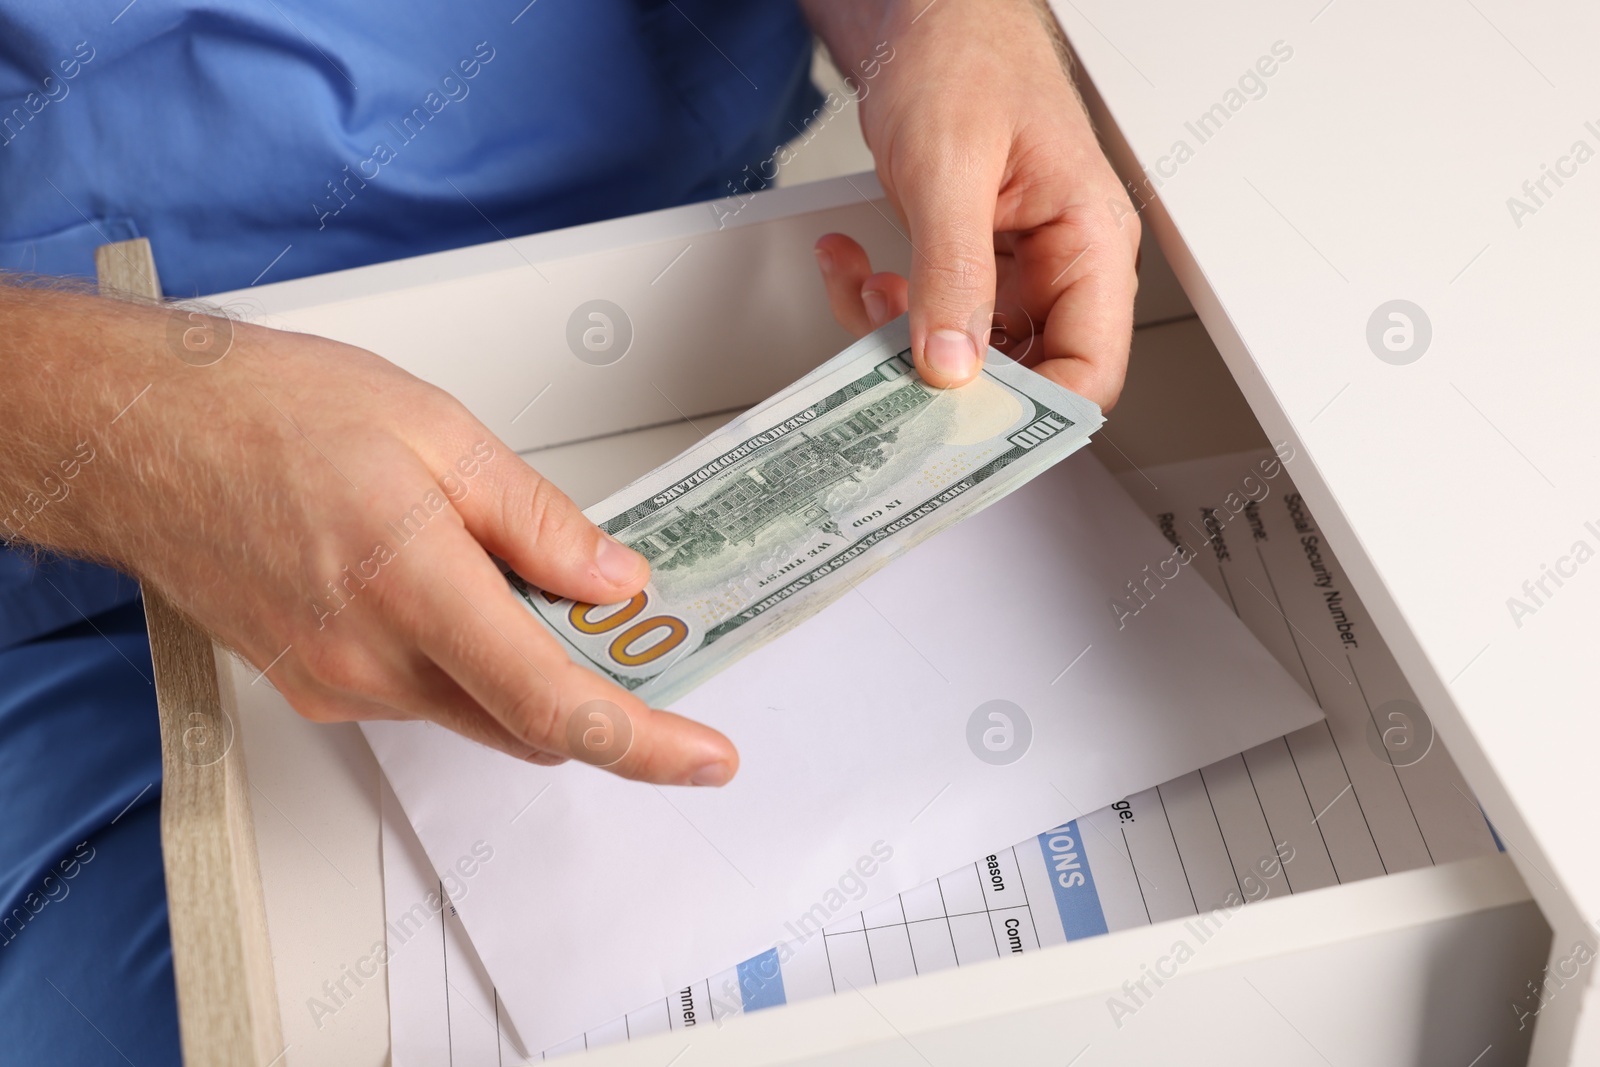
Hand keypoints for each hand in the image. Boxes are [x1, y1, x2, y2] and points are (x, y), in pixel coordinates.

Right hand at [0, 287, 737, 785]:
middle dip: (593, 693)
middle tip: (633, 635)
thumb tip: (614, 581)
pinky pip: (422, 694)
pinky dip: (465, 659)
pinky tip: (452, 587)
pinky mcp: (314, 686)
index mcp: (416, 589)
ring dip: (524, 669)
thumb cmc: (267, 413)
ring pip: (476, 708)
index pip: (555, 705)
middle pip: (526, 722)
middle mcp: (372, 661)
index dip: (645, 743)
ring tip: (521, 576)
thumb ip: (539, 522)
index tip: (704, 755)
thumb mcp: (438, 433)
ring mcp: (338, 684)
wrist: (141, 436)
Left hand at [803, 0, 1138, 408]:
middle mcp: (1060, 263)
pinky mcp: (967, 261)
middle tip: (887, 368)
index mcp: (1090, 241)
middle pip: (1021, 373)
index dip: (1032, 415)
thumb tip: (951, 362)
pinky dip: (880, 301)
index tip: (964, 428)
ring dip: (899, 336)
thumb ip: (953, 271)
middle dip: (946, 375)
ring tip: (862, 288)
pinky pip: (929, 314)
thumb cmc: (965, 53)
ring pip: (963, 352)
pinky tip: (854, 263)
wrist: (927, 12)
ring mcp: (1012, 266)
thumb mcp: (950, 166)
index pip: (1089, 370)